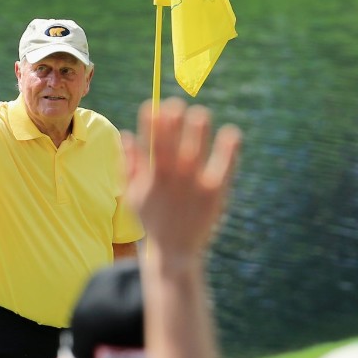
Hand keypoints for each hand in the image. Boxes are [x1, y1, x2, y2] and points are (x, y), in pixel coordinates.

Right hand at [122, 98, 240, 264]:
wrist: (175, 251)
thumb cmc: (154, 219)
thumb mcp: (134, 196)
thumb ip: (130, 166)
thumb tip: (127, 135)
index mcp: (154, 176)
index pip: (151, 143)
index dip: (152, 123)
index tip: (154, 106)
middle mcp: (174, 178)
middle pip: (173, 143)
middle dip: (173, 122)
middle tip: (178, 105)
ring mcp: (195, 185)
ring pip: (196, 150)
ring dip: (198, 130)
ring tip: (200, 115)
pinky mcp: (215, 193)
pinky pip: (224, 166)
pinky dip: (227, 149)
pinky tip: (231, 134)